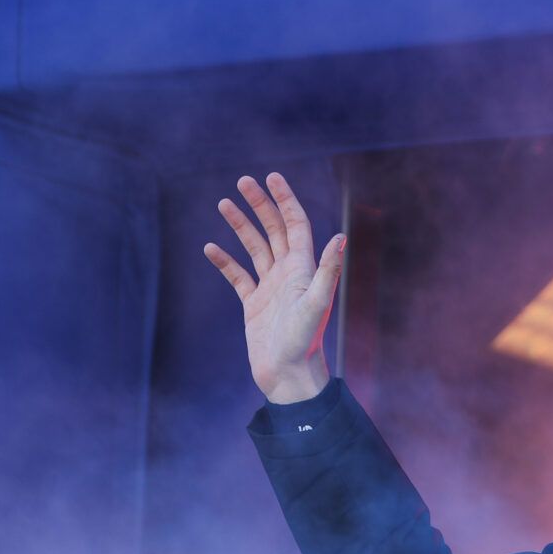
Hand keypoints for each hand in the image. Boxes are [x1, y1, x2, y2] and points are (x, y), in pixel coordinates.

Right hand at [203, 171, 346, 403]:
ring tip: (223, 202)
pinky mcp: (254, 305)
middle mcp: (289, 274)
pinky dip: (225, 261)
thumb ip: (328, 270)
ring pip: (255, 248)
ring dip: (241, 225)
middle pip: (274, 230)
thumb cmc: (303, 342)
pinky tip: (210, 247)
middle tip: (242, 181)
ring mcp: (271, 288)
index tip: (271, 177)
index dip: (285, 200)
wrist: (288, 376)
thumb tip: (341, 238)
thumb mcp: (316, 303)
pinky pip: (238, 276)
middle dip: (260, 204)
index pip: (296, 224)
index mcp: (304, 269)